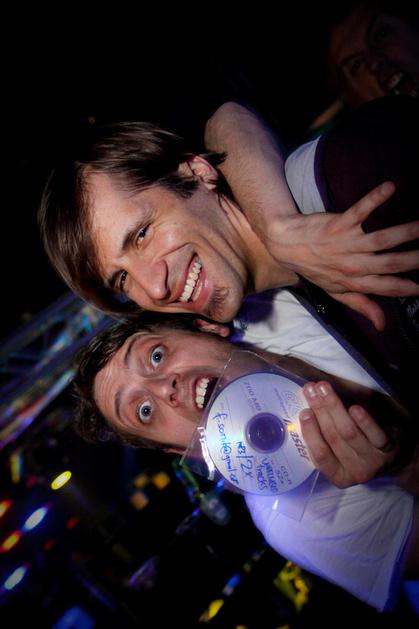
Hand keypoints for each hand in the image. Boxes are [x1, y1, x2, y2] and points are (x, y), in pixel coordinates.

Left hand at [269, 182, 418, 329]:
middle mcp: (353, 264)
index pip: (386, 287)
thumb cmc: (314, 268)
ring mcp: (346, 243)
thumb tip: (382, 325)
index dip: (407, 288)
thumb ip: (361, 305)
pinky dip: (374, 198)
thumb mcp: (335, 291)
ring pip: (380, 239)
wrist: (285, 244)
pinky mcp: (339, 223)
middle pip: (390, 263)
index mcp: (354, 282)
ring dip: (404, 232)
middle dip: (414, 260)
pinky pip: (359, 211)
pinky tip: (390, 187)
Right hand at [299, 381, 395, 487]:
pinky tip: (354, 408)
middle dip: (319, 411)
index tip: (304, 412)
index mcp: (338, 475)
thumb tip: (306, 408)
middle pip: (333, 438)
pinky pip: (375, 434)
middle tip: (310, 390)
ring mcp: (373, 461)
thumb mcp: (340, 452)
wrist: (394, 459)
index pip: (320, 456)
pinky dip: (363, 421)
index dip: (310, 434)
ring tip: (324, 389)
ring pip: (349, 433)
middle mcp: (355, 471)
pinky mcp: (389, 449)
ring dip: (334, 407)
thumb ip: (323, 437)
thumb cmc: (358, 449)